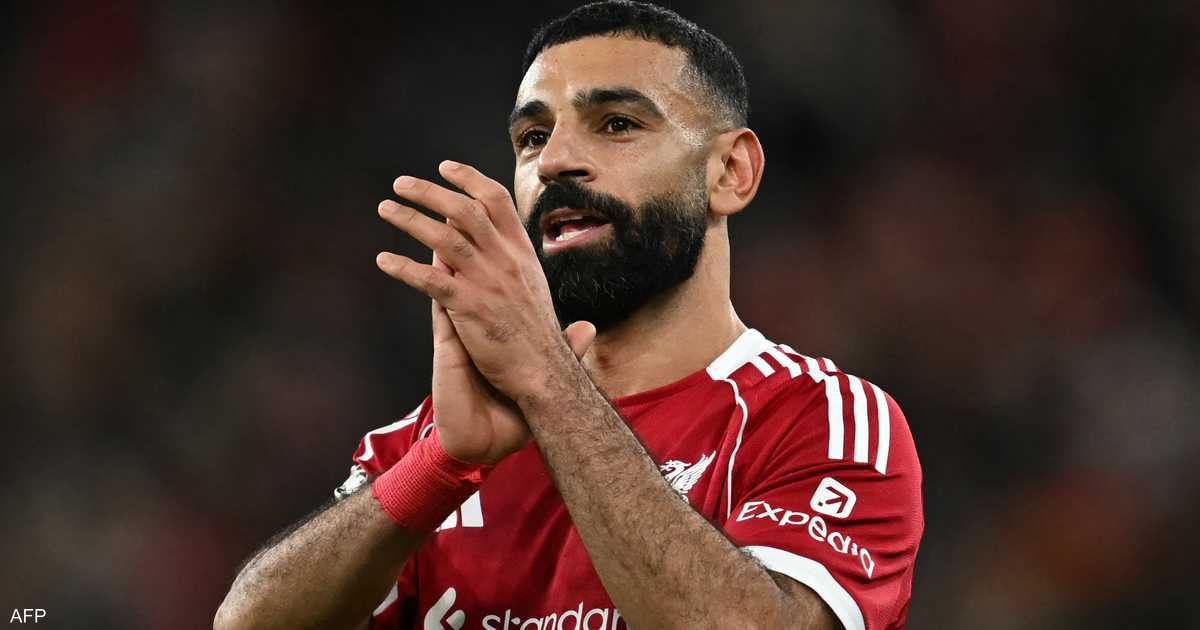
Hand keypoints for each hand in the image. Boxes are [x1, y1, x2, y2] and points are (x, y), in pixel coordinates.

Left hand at [376, 160, 589, 402]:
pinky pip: (430, 280)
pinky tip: (383, 261)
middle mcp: (505, 261)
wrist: (545, 372)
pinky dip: (404, 268)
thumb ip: (513, 260)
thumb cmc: (537, 336)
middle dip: (429, 191)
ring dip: (410, 219)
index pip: (496, 200)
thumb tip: (495, 239)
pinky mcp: (469, 309)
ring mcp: (487, 283)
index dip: (469, 179)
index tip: (445, 167)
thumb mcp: (533, 288)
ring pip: (443, 238)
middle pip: (464, 210)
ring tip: (385, 208)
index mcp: (521, 252)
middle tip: (400, 183)